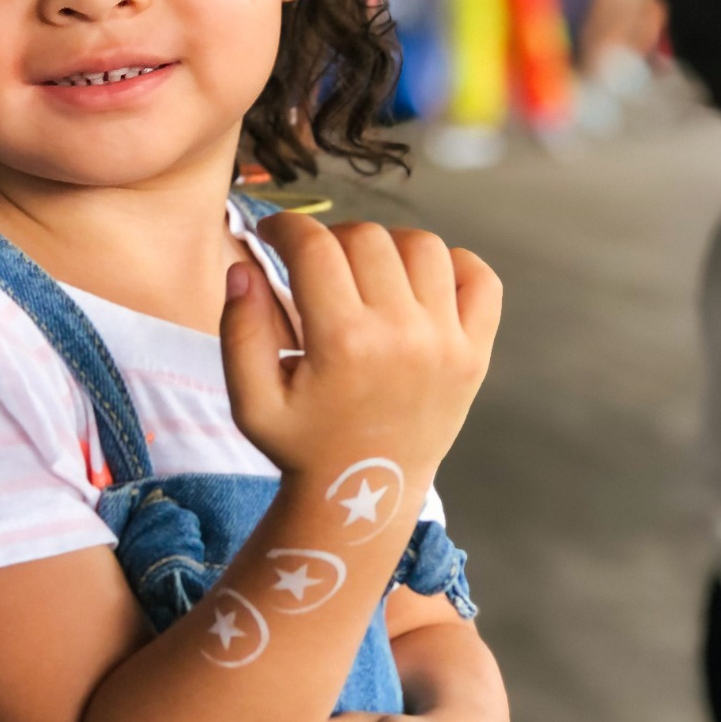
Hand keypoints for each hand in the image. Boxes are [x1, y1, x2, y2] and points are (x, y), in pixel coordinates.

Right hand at [221, 215, 501, 490]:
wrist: (366, 494)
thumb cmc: (303, 445)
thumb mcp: (250, 401)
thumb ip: (240, 331)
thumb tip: (244, 266)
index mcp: (343, 343)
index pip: (314, 247)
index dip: (285, 226)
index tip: (272, 232)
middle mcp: (401, 334)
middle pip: (366, 238)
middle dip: (330, 239)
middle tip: (313, 264)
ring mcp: (446, 342)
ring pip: (422, 246)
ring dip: (386, 245)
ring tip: (363, 271)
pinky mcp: (475, 352)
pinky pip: (480, 278)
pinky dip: (453, 264)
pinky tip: (418, 282)